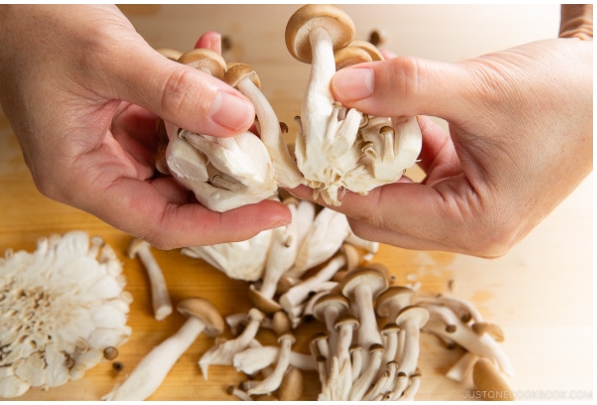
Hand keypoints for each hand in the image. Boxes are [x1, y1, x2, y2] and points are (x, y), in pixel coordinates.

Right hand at [0, 5, 290, 249]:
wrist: (8, 3)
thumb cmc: (37, 28)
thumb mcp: (111, 57)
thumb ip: (175, 92)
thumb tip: (237, 122)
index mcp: (77, 176)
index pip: (161, 223)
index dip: (222, 225)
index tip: (272, 211)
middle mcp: (89, 171)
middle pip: (172, 198)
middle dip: (226, 174)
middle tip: (271, 152)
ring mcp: (100, 148)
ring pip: (174, 161)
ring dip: (213, 132)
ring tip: (243, 97)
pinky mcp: (110, 123)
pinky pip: (164, 127)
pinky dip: (192, 103)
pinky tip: (211, 64)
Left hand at [289, 37, 591, 256]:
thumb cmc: (568, 97)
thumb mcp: (479, 89)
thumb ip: (407, 88)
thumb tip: (340, 89)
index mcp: (475, 225)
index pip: (375, 213)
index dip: (329, 183)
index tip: (294, 156)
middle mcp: (471, 229)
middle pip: (377, 210)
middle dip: (346, 168)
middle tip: (319, 125)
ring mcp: (470, 209)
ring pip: (392, 190)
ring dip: (370, 152)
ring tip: (353, 111)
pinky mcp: (471, 185)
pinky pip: (415, 171)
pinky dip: (397, 141)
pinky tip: (392, 106)